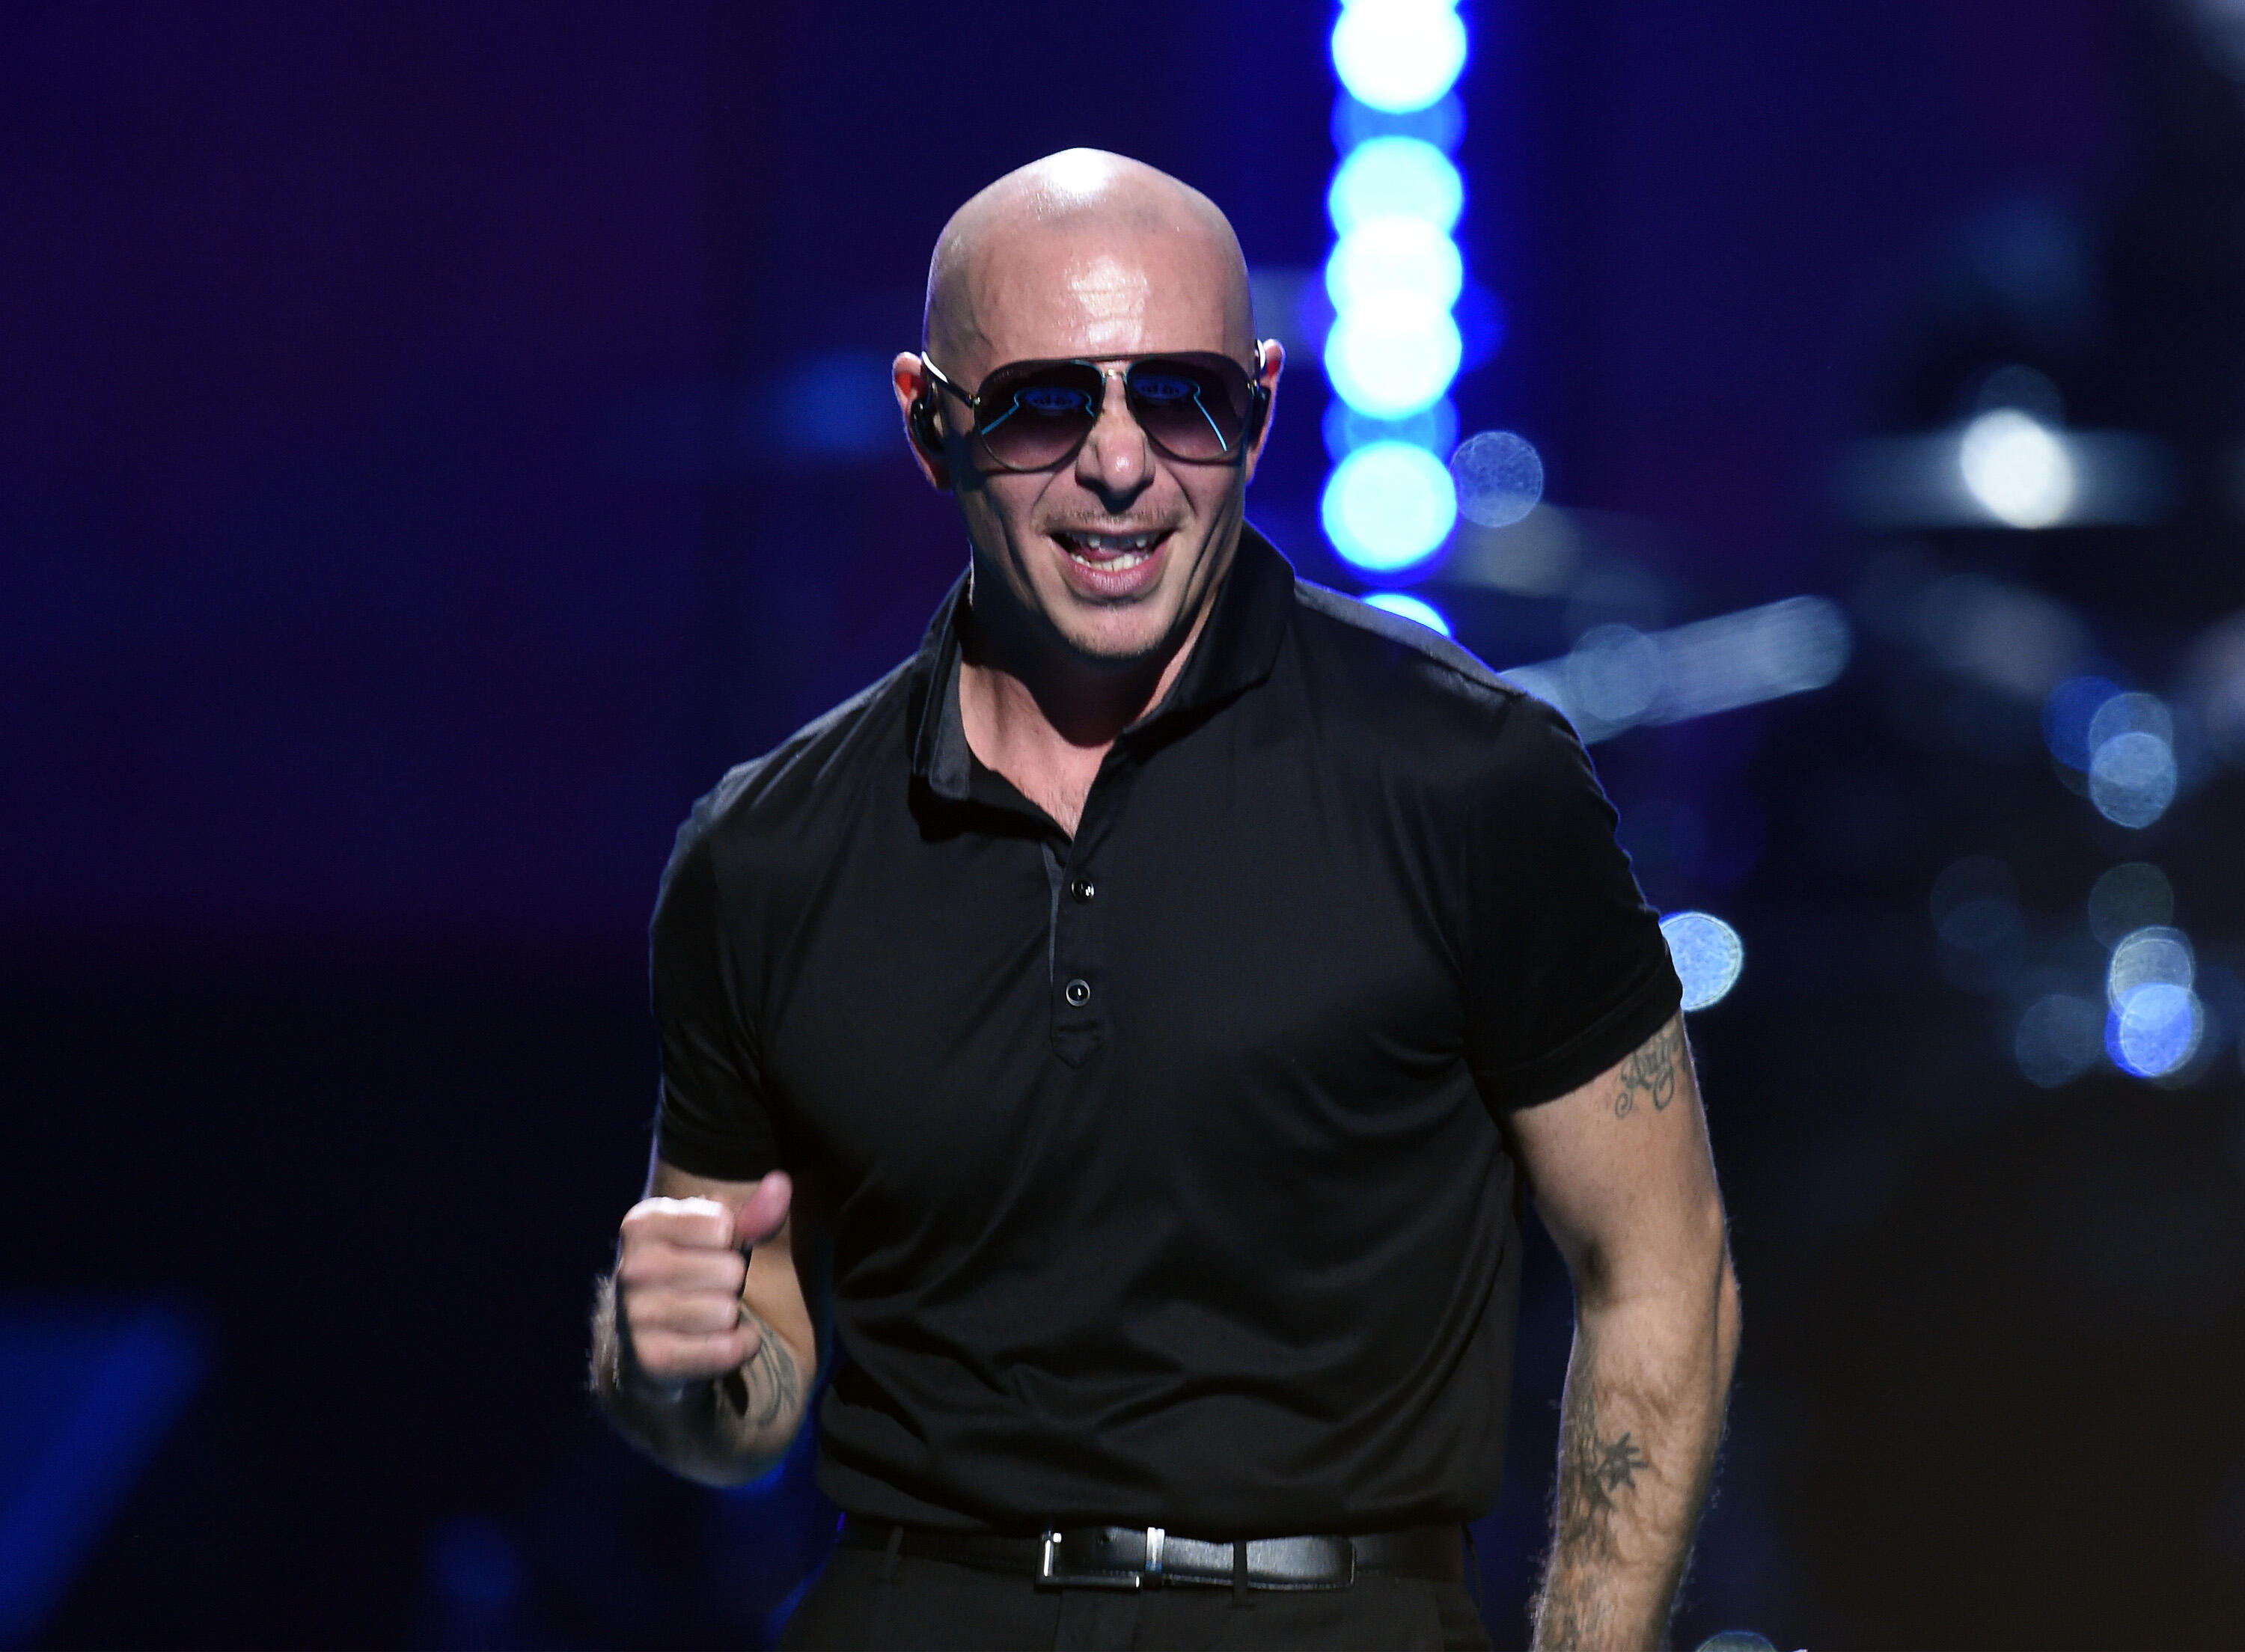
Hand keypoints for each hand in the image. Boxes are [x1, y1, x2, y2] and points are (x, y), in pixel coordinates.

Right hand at [613, 1172, 791, 1395]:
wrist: (652, 1338)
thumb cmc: (694, 1270)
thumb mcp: (719, 1236)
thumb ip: (753, 1212)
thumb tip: (781, 1183)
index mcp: (642, 1223)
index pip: (724, 1227)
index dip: (730, 1242)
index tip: (707, 1250)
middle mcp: (631, 1267)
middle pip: (730, 1271)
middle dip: (731, 1282)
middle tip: (706, 1288)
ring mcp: (635, 1316)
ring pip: (727, 1311)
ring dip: (731, 1316)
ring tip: (705, 1314)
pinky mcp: (651, 1359)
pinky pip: (727, 1349)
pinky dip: (738, 1347)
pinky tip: (717, 1342)